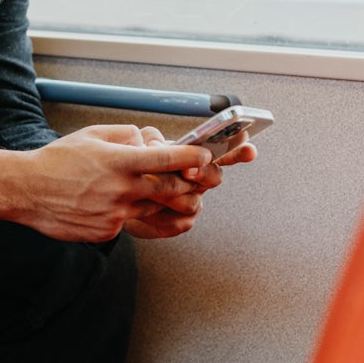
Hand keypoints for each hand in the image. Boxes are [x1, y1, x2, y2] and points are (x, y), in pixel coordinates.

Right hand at [0, 124, 213, 242]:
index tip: (203, 157)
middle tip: (189, 179)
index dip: (192, 159)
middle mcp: (121, 190)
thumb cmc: (55, 161)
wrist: (26, 191)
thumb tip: (148, 141)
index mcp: (118, 162)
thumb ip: (125, 135)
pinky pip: (130, 222)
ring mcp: (115, 214)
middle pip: (171, 191)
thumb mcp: (91, 135)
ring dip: (158, 200)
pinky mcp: (108, 231)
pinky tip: (108, 202)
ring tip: (141, 188)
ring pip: (153, 209)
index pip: (167, 160)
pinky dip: (128, 212)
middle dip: (186, 184)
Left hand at [121, 127, 258, 237]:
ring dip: (169, 196)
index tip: (250, 150)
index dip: (239, 151)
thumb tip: (158, 146)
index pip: (224, 151)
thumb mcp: (139, 144)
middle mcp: (198, 179)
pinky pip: (178, 223)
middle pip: (215, 176)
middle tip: (187, 171)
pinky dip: (157, 216)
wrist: (113, 197)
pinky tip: (143, 212)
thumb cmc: (131, 167)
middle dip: (202, 173)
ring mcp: (191, 201)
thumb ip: (152, 140)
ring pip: (194, 202)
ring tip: (147, 191)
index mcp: (193, 156)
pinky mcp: (179, 223)